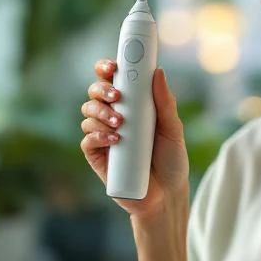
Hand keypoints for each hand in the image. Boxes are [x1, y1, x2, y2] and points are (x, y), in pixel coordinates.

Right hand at [79, 59, 189, 221]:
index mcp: (131, 104)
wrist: (167, 194)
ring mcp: (103, 135)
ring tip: (120, 123)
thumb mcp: (173, 128)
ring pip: (88, 113)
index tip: (113, 66)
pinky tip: (114, 139)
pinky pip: (87, 139)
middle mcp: (113, 116)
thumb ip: (165, 102)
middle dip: (102, 90)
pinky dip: (97, 135)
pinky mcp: (97, 156)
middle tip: (118, 97)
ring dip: (101, 113)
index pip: (113, 79)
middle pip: (95, 92)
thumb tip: (158, 72)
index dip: (107, 68)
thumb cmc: (170, 158)